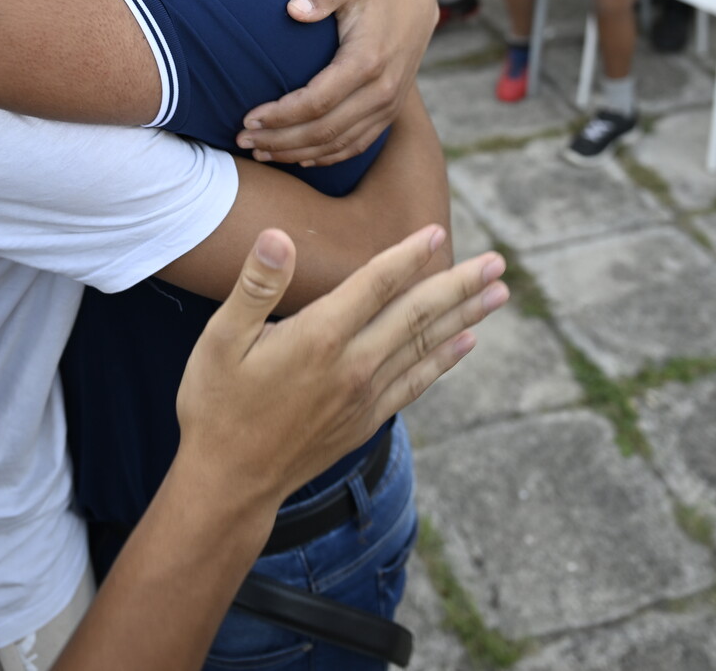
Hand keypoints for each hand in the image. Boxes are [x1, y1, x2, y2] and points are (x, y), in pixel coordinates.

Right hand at [177, 225, 507, 501]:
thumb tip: (277, 236)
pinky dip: (444, 360)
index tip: (436, 231)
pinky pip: (417, 383)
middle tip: (499, 262)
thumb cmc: (217, 405)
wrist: (229, 483)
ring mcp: (364, 396)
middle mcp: (352, 365)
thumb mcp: (220, 340)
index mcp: (319, 337)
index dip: (407, 255)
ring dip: (465, 316)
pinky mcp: (366, 420)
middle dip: (460, 284)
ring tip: (499, 294)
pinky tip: (466, 342)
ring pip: (426, 346)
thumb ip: (254, 286)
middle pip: (417, 314)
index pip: (375, 284)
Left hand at [237, 0, 436, 165]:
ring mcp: (387, 107)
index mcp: (367, 62)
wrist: (415, 5)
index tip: (248, 117)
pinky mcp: (389, 114)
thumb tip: (293, 9)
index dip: (280, 115)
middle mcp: (380, 91)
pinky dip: (325, 157)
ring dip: (296, 153)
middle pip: (323, 131)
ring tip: (260, 152)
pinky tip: (298, 158)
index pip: (316, 102)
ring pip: (337, 145)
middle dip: (279, 140)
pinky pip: (355, 146)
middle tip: (243, 140)